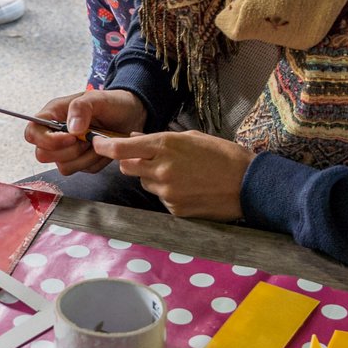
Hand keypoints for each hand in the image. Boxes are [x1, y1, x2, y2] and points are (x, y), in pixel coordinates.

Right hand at [22, 89, 145, 176]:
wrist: (131, 114)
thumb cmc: (111, 102)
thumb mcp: (97, 98)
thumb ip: (81, 108)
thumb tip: (71, 129)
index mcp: (52, 115)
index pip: (32, 133)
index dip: (47, 140)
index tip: (71, 137)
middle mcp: (56, 135)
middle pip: (43, 155)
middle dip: (68, 152)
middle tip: (87, 140)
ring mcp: (67, 150)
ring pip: (64, 167)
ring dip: (84, 158)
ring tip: (98, 143)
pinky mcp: (81, 162)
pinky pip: (83, 171)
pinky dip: (95, 162)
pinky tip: (103, 149)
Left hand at [97, 129, 251, 219]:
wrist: (250, 184)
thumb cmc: (223, 155)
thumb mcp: (191, 138)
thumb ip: (159, 139)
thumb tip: (134, 138)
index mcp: (165, 145)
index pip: (121, 148)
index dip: (105, 147)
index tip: (97, 144)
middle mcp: (161, 168)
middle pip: (127, 167)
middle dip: (132, 162)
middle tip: (151, 160)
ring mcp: (167, 191)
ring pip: (145, 183)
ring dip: (153, 178)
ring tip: (180, 174)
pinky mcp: (174, 209)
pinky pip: (161, 199)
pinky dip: (168, 194)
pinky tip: (189, 189)